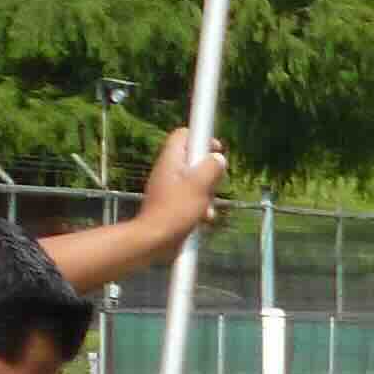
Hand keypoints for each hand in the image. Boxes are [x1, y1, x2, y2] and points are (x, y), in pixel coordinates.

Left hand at [136, 128, 225, 249]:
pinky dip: (199, 204)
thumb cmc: (176, 210)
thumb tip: (218, 159)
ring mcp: (168, 186)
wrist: (155, 239)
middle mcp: (168, 169)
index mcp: (171, 159)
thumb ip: (211, 167)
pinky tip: (203, 217)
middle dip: (208, 170)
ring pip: (194, 180)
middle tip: (214, 182)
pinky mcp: (170, 202)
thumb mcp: (200, 185)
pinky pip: (190, 196)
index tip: (216, 151)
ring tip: (208, 206)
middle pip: (193, 158)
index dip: (202, 137)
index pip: (184, 134)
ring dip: (207, 191)